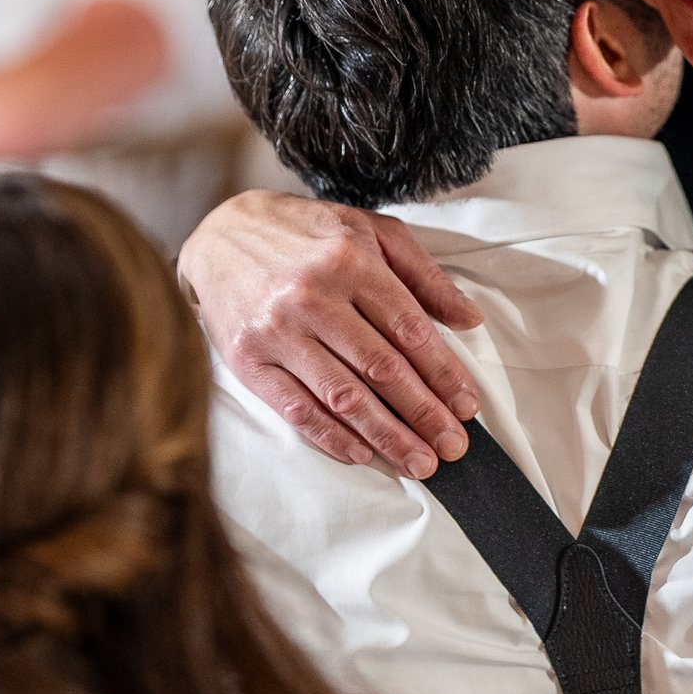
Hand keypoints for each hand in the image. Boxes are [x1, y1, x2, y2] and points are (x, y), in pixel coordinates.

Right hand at [178, 191, 483, 477]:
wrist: (221, 233)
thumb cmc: (308, 233)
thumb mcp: (372, 231)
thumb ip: (425, 275)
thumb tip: (471, 319)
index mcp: (351, 261)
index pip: (409, 329)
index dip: (443, 373)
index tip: (467, 407)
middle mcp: (314, 297)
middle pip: (381, 368)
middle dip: (424, 414)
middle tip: (453, 447)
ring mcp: (278, 331)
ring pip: (342, 395)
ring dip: (386, 435)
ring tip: (419, 462)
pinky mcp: (248, 359)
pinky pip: (295, 407)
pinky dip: (330, 436)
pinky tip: (362, 454)